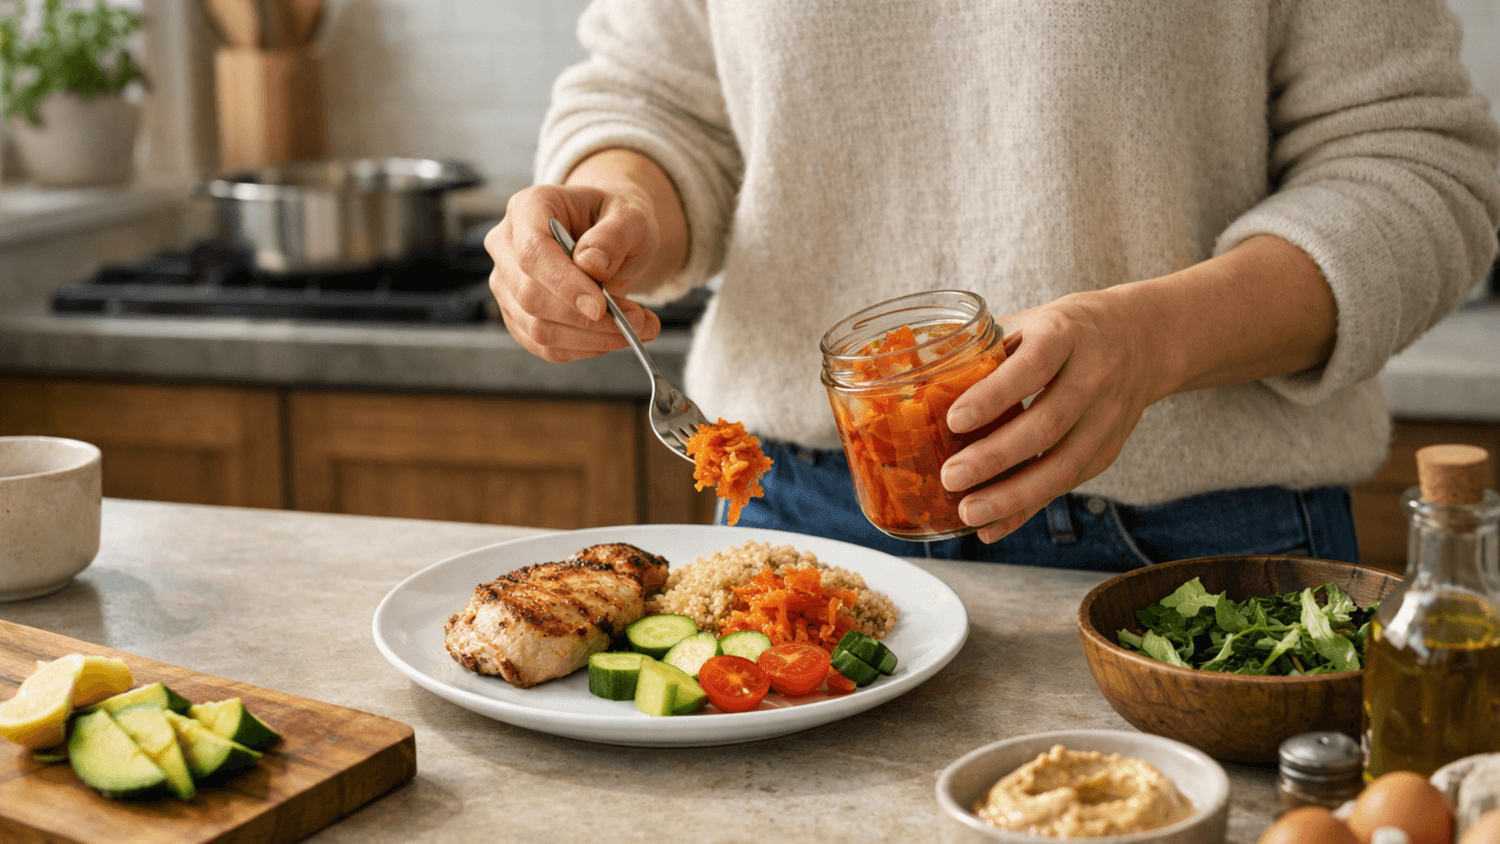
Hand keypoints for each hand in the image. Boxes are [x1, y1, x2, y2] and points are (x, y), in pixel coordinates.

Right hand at [485, 182, 663, 362]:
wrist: (607, 236)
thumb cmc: (616, 220)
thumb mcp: (630, 216)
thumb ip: (614, 236)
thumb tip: (592, 265)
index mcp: (528, 208)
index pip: (533, 252)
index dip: (564, 284)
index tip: (601, 307)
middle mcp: (506, 246)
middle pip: (531, 296)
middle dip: (587, 319)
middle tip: (638, 320)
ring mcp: (506, 284)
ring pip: (538, 328)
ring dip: (592, 338)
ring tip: (638, 327)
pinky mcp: (518, 316)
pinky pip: (547, 346)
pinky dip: (586, 348)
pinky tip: (615, 337)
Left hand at [938, 288, 1171, 542]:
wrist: (1143, 340)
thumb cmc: (1066, 331)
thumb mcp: (1031, 324)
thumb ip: (985, 349)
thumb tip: (915, 375)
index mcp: (1066, 335)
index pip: (1033, 366)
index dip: (994, 395)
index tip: (954, 420)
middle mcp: (1093, 377)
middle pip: (1047, 425)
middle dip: (995, 457)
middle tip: (950, 477)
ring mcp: (1106, 419)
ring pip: (1062, 466)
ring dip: (1012, 496)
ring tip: (967, 513)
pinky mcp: (1107, 451)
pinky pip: (1065, 486)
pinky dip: (1026, 510)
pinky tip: (991, 528)